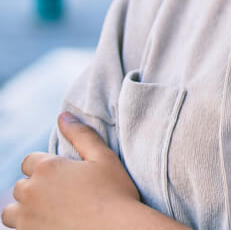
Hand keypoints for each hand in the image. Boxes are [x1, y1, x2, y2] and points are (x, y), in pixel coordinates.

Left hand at [2, 112, 140, 229]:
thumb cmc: (115, 194)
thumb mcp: (104, 158)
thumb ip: (82, 135)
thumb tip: (63, 116)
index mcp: (48, 168)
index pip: (29, 162)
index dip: (45, 168)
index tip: (62, 177)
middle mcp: (31, 191)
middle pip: (20, 187)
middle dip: (35, 189)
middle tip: (61, 197)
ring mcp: (26, 218)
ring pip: (11, 212)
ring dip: (24, 211)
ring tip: (49, 214)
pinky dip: (30, 227)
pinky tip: (52, 225)